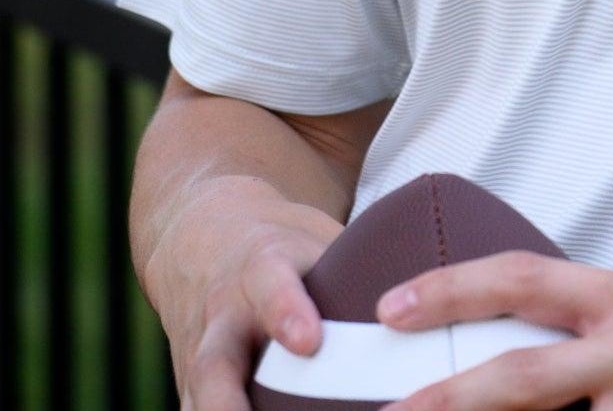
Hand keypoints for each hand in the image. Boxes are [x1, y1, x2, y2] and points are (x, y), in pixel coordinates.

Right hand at [140, 173, 343, 410]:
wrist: (198, 233)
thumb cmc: (282, 239)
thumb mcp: (316, 234)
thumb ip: (357, 269)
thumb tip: (406, 298)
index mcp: (259, 267)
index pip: (271, 288)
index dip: (287, 313)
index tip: (308, 341)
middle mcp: (219, 320)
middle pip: (216, 368)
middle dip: (229, 403)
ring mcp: (198, 361)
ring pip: (199, 406)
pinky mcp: (191, 392)